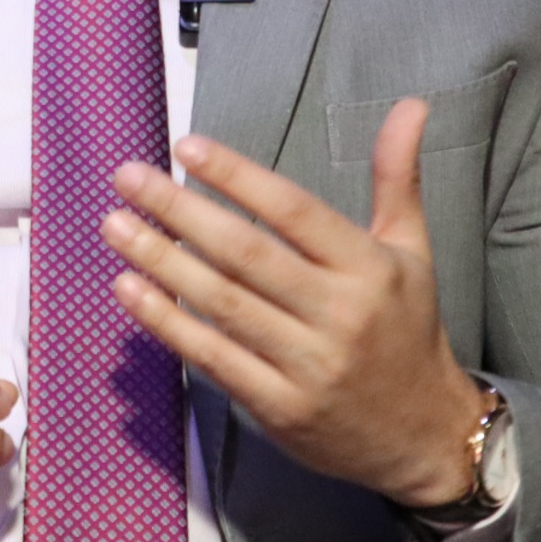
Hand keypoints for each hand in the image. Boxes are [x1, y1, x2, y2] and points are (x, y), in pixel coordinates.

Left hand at [101, 98, 483, 507]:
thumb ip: (398, 177)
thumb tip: (410, 104)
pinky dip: (167, 324)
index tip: (185, 147)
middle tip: (127, 177)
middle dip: (180, 212)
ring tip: (115, 226)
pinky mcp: (280, 408)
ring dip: (162, 263)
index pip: (294, 211)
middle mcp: (339, 314)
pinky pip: (214, 358)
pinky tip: (130, 290)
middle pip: (247, 254)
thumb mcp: (412, 251)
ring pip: (223, 305)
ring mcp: (308, 365)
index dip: (238, 176)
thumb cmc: (407, 330)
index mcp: (369, 268)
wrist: (425, 437)